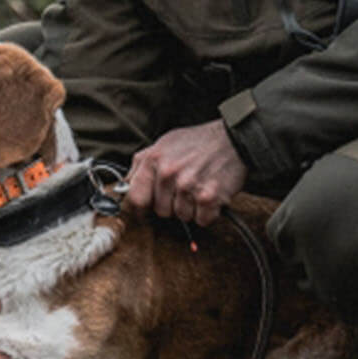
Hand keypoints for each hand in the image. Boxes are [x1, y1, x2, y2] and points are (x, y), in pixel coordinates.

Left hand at [128, 121, 246, 227]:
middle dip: (172, 205)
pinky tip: (210, 194)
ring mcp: (188, 186)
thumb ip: (141, 164)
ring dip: (191, 208)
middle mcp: (169, 173)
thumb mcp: (163, 143)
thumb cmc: (197, 142)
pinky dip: (208, 212)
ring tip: (199, 187)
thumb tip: (125, 185)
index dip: (141, 208)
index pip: (135, 198)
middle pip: (161, 211)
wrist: (232, 139)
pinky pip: (202, 220)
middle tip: (184, 188)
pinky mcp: (209, 197)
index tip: (146, 210)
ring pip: (182, 217)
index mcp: (154, 160)